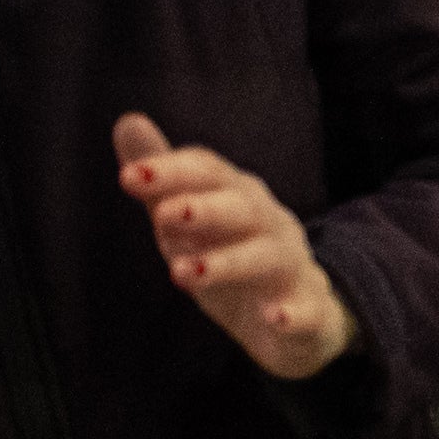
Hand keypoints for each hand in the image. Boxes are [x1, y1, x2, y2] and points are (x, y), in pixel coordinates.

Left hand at [113, 112, 359, 379]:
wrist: (299, 313)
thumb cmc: (233, 256)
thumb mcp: (190, 220)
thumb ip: (162, 179)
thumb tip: (128, 121)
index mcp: (239, 198)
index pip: (210, 172)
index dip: (173, 172)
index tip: (130, 177)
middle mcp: (270, 225)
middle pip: (243, 209)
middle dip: (205, 209)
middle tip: (163, 216)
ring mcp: (292, 268)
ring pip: (268, 258)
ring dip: (229, 263)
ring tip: (184, 273)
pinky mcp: (310, 312)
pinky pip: (308, 310)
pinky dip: (294, 312)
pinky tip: (274, 317)